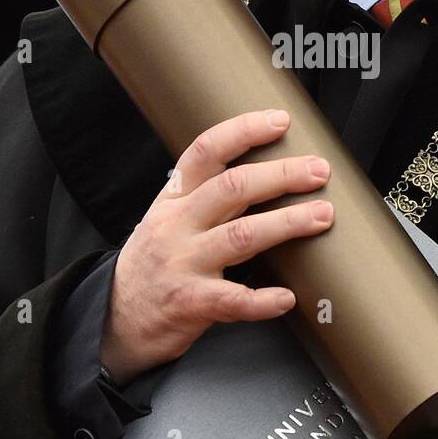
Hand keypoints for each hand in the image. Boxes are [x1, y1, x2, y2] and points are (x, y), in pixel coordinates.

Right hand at [100, 109, 332, 383]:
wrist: (116, 317)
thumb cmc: (154, 263)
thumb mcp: (169, 217)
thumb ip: (208, 195)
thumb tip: (269, 172)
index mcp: (175, 198)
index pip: (206, 151)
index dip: (243, 131)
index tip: (279, 121)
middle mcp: (177, 224)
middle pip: (232, 188)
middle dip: (280, 175)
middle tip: (318, 171)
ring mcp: (182, 263)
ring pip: (240, 236)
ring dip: (286, 223)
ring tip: (322, 216)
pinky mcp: (189, 304)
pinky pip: (232, 300)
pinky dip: (262, 300)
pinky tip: (287, 298)